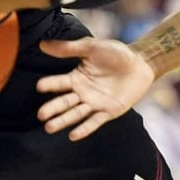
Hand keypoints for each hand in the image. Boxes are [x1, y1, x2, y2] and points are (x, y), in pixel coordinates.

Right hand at [35, 37, 155, 139]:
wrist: (141, 64)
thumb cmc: (115, 53)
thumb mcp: (91, 47)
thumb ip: (68, 48)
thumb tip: (42, 44)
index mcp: (77, 77)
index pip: (60, 83)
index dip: (50, 84)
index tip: (39, 86)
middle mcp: (83, 93)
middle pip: (65, 102)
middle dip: (53, 109)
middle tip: (41, 115)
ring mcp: (95, 104)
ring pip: (76, 114)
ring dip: (63, 121)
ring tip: (49, 127)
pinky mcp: (109, 112)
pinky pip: (94, 122)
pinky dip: (84, 129)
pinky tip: (73, 136)